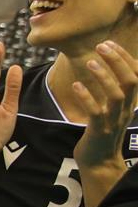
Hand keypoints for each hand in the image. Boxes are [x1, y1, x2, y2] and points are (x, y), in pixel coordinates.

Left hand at [71, 40, 137, 168]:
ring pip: (116, 95)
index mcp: (128, 103)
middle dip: (118, 61)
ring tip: (89, 62)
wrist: (99, 162)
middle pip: (131, 80)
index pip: (136, 74)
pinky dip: (87, 97)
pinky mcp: (99, 131)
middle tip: (101, 46)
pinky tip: (76, 86)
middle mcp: (125, 109)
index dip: (126, 58)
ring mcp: (113, 120)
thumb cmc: (102, 132)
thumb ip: (113, 91)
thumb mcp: (112, 109)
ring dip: (103, 76)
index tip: (110, 43)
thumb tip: (106, 68)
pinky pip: (96, 112)